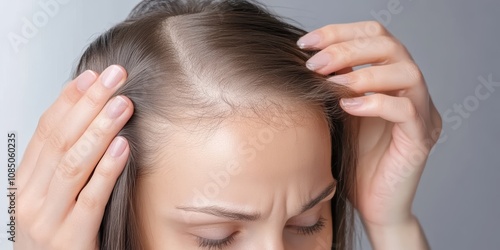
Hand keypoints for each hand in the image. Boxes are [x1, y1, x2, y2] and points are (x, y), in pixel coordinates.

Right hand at [15, 65, 131, 249]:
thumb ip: (64, 165)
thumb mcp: (51, 198)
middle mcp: (30, 199)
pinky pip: (91, 198)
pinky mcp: (71, 240)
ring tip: (122, 104)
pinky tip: (123, 147)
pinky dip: (107, 170)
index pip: (45, 131)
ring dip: (99, 130)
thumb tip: (88, 122)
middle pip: (60, 140)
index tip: (91, 76)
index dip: (69, 100)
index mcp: (25, 184)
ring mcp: (48, 220)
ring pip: (72, 164)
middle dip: (88, 104)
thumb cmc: (57, 237)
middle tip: (113, 78)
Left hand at [298, 21, 440, 247]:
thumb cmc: (353, 160)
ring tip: (331, 84)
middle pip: (392, 46)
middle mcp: (412, 92)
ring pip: (408, 73)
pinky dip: (376, 103)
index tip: (306, 43)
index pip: (376, 37)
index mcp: (392, 80)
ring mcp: (422, 114)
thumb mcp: (339, 114)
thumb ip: (334, 85)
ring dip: (364, 73)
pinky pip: (407, 110)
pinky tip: (348, 108)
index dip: (341, 32)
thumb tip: (308, 57)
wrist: (372, 205)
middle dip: (348, 49)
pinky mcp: (420, 139)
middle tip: (314, 64)